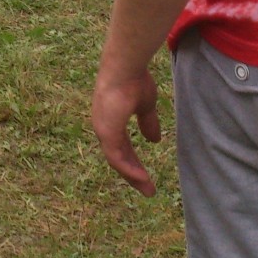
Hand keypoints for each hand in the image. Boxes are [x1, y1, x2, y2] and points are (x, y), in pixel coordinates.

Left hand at [91, 63, 161, 196]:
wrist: (125, 68)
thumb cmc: (134, 81)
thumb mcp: (145, 106)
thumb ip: (148, 123)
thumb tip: (154, 140)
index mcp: (111, 121)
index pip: (122, 147)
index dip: (133, 162)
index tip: (146, 176)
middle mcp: (103, 127)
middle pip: (118, 157)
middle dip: (133, 174)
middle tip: (147, 189)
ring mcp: (103, 129)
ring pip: (116, 160)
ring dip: (132, 175)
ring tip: (147, 189)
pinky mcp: (106, 131)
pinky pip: (116, 157)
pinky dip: (128, 169)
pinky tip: (140, 178)